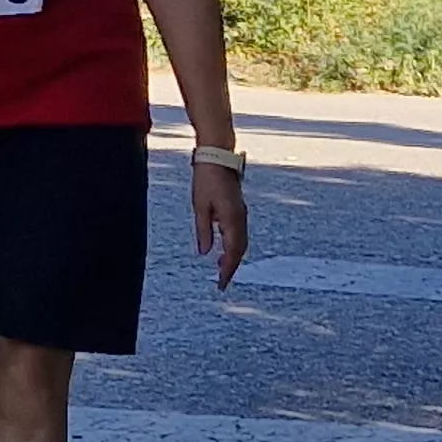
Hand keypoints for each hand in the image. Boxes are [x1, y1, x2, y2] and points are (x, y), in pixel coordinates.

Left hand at [193, 160, 249, 289]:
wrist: (217, 157)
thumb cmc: (206, 179)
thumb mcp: (200, 206)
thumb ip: (203, 230)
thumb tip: (205, 252)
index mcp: (232, 219)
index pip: (232, 252)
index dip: (227, 270)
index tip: (221, 284)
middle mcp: (241, 218)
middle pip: (240, 250)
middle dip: (231, 267)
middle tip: (221, 282)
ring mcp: (242, 213)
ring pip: (241, 242)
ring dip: (233, 257)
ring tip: (221, 269)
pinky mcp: (238, 209)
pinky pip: (239, 233)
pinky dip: (234, 245)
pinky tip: (223, 250)